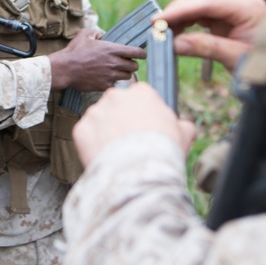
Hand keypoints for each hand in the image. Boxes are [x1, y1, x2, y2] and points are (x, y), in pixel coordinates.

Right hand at [48, 28, 144, 90]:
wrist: (65, 69)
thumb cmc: (74, 51)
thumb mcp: (84, 35)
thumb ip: (96, 32)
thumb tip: (101, 35)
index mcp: (112, 49)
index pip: (136, 52)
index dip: (142, 53)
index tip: (141, 54)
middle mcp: (114, 63)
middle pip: (134, 66)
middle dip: (132, 64)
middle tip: (127, 63)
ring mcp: (110, 75)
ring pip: (127, 76)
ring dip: (124, 74)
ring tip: (117, 71)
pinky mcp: (104, 85)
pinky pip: (117, 86)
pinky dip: (114, 83)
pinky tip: (108, 80)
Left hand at [73, 83, 195, 167]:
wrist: (139, 172)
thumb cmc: (164, 151)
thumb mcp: (184, 134)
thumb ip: (181, 124)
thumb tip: (182, 126)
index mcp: (141, 92)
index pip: (139, 96)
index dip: (143, 113)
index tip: (145, 128)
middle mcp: (115, 96)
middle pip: (117, 105)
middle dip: (121, 120)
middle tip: (130, 142)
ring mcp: (96, 111)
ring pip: (100, 120)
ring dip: (105, 132)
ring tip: (118, 153)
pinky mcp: (81, 129)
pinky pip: (86, 135)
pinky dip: (92, 146)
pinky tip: (105, 157)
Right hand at [159, 0, 265, 72]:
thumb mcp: (236, 58)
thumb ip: (206, 48)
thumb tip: (174, 44)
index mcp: (247, 7)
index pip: (207, 1)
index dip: (180, 10)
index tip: (160, 20)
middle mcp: (242, 0)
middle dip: (178, 8)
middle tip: (159, 26)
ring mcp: (236, 6)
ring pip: (200, 0)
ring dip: (182, 13)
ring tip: (166, 30)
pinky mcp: (230, 15)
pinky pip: (204, 11)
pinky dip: (189, 19)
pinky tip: (178, 30)